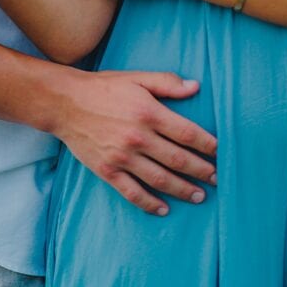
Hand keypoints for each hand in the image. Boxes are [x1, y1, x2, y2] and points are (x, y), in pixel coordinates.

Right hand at [53, 66, 216, 215]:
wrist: (66, 102)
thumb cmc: (104, 87)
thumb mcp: (137, 78)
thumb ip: (167, 83)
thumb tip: (196, 87)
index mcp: (148, 112)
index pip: (187, 133)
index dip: (207, 144)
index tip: (220, 152)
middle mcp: (138, 137)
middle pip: (178, 159)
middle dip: (201, 170)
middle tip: (217, 178)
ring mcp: (122, 157)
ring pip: (160, 179)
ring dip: (183, 190)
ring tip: (199, 195)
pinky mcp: (108, 171)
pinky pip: (133, 192)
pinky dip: (150, 203)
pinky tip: (164, 208)